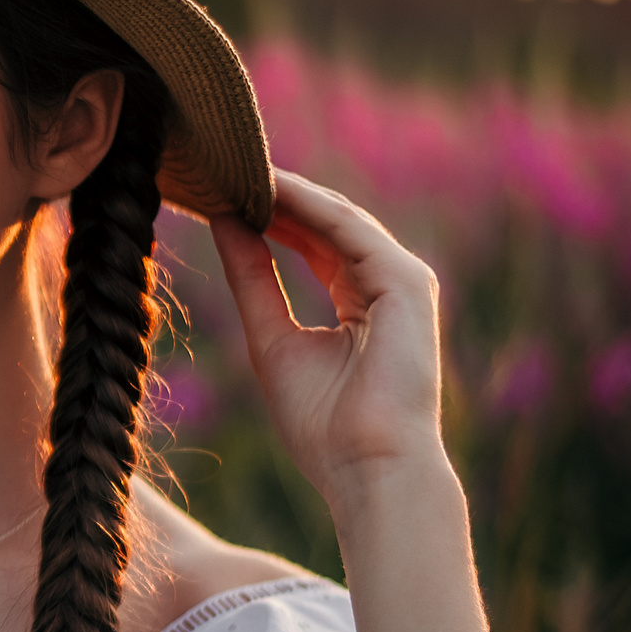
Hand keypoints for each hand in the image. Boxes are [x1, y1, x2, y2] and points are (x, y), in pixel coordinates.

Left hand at [209, 170, 447, 511]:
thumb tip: (222, 223)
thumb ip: (251, 279)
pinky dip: (311, 207)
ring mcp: (402, 282)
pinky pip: (352, 231)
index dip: (272, 215)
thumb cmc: (322, 424)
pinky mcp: (408, 283)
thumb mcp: (270, 339)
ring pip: (340, 218)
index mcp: (359, 304)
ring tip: (238, 167)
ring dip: (290, 191)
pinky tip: (270, 189)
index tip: (222, 190)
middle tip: (223, 164)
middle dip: (279, 194)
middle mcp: (385, 286)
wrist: (367, 467)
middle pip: (327, 224)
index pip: (313, 243)